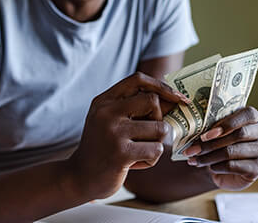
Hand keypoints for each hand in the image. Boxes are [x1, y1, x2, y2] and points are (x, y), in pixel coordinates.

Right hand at [68, 72, 188, 199]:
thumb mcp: (112, 121)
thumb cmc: (103, 147)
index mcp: (104, 101)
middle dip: (159, 119)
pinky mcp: (121, 154)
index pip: (138, 79)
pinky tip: (136, 163)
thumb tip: (175, 99)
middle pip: (152, 101)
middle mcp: (106, 112)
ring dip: (157, 143)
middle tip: (149, 134)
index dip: (161, 86)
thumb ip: (137, 108)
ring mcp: (113, 132)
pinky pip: (156, 149)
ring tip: (140, 151)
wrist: (79, 178)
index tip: (177, 97)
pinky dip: (152, 159)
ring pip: (160, 128)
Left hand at [182, 106, 257, 190]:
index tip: (205, 134)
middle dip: (212, 143)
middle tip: (193, 149)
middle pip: (239, 134)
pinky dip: (218, 166)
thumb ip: (213, 126)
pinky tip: (210, 167)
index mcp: (255, 117)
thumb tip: (194, 129)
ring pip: (233, 152)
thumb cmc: (222, 142)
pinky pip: (234, 166)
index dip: (226, 124)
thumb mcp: (218, 130)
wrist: (225, 168)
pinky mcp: (257, 169)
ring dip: (210, 156)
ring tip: (195, 159)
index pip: (247, 115)